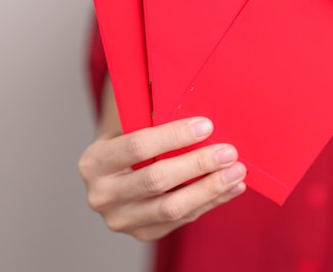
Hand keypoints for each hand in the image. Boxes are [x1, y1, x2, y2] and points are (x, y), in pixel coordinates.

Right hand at [78, 117, 246, 240]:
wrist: (116, 172)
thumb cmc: (131, 136)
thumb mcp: (131, 119)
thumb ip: (154, 111)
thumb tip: (195, 98)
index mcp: (94, 161)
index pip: (138, 146)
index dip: (175, 136)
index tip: (207, 126)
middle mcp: (101, 195)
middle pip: (157, 180)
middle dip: (198, 164)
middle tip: (229, 151)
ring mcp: (122, 219)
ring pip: (173, 208)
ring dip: (211, 188)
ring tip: (237, 171)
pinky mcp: (144, 233)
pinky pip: (184, 220)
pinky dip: (212, 202)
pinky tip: (232, 187)